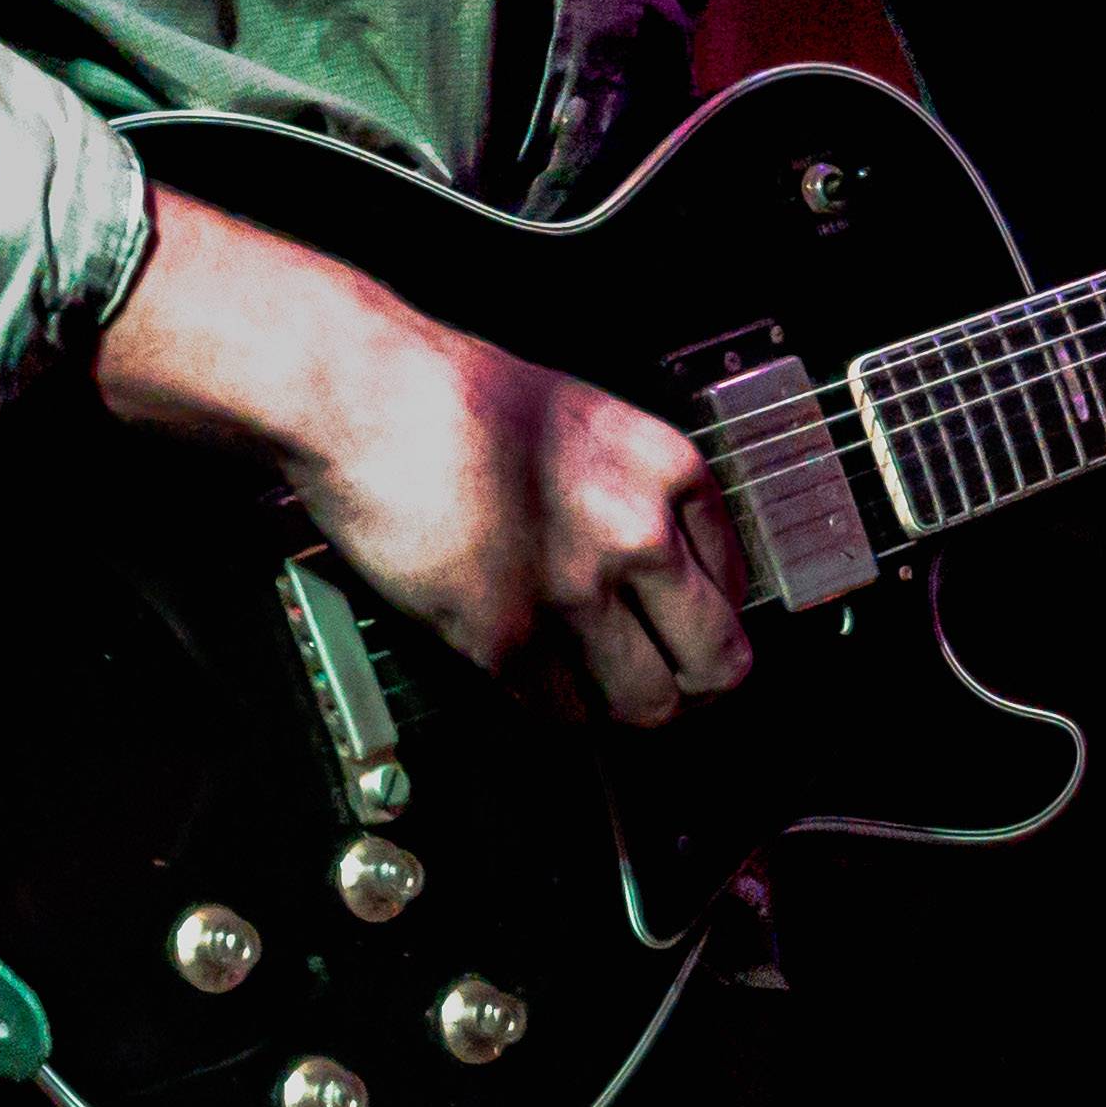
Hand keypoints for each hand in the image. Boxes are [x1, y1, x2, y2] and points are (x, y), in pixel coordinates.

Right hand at [93, 186, 752, 723]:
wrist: (367, 395)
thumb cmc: (455, 394)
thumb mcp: (584, 415)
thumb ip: (634, 486)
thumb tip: (662, 557)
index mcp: (665, 468)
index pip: (738, 585)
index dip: (711, 616)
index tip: (690, 629)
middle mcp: (637, 532)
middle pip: (716, 661)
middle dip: (693, 682)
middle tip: (669, 683)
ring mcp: (575, 591)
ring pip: (647, 704)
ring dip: (625, 708)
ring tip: (603, 694)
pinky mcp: (507, 639)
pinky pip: (561, 711)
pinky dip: (554, 708)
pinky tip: (536, 678)